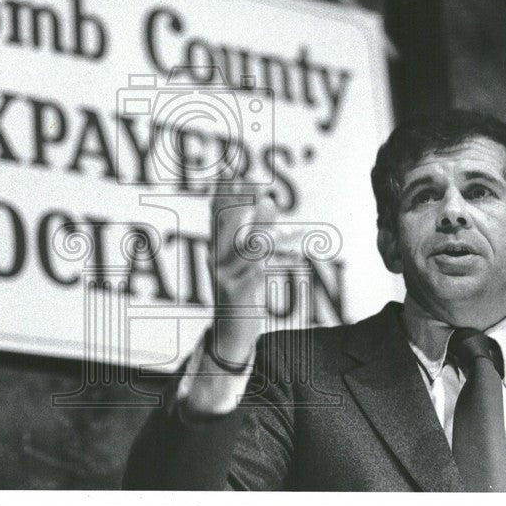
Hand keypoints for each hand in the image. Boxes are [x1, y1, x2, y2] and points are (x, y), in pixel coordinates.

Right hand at [207, 172, 279, 365]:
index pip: (216, 217)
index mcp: (216, 251)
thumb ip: (253, 235)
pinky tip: (289, 254)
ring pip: (247, 247)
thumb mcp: (242, 264)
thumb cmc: (240, 294)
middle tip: (251, 180)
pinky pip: (258, 271)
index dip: (221, 194)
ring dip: (263, 226)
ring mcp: (226, 277)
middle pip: (226, 225)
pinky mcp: (239, 293)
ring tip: (275, 208)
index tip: (228, 171)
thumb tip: (269, 202)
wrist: (230, 334)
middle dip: (238, 202)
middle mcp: (217, 261)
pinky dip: (275, 260)